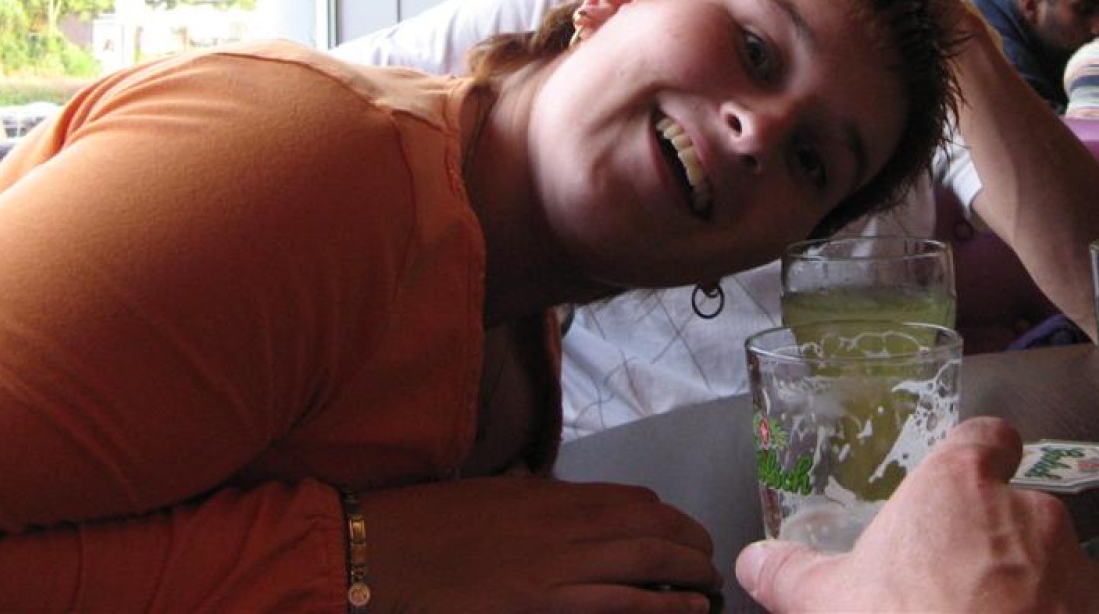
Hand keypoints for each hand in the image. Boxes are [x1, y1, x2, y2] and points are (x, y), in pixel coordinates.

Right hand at [363, 475, 720, 612]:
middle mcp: (564, 525)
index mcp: (551, 496)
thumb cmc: (431, 525)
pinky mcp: (543, 605)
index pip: (632, 500)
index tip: (685, 530)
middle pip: (650, 528)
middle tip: (711, 559)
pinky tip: (688, 609)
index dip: (669, 517)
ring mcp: (557, 567)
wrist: (387, 552)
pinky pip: (619, 603)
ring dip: (688, 574)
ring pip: (645, 562)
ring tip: (711, 586)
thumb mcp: (492, 497)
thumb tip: (554, 498)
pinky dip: (661, 606)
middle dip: (690, 543)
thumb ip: (532, 500)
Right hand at [735, 418, 1098, 613]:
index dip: (982, 454)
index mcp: (959, 486)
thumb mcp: (830, 601)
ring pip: (1052, 562)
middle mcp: (1026, 510)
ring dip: (1030, 587)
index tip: (970, 476)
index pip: (988, 437)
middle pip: (1016, 509)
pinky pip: (1080, 608)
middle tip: (957, 587)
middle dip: (994, 542)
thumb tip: (753, 561)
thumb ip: (790, 573)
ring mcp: (1073, 566)